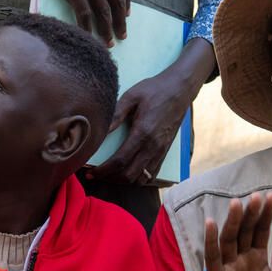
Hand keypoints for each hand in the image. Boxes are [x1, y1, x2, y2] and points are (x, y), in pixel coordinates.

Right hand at [21, 0, 129, 44]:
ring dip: (107, 29)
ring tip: (108, 42)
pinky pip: (84, 13)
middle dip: (120, 21)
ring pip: (103, 10)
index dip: (125, 3)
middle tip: (122, 35)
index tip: (126, 15)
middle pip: (117, 1)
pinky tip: (88, 36)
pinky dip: (87, 27)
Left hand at [91, 39, 214, 184]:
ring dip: (123, 181)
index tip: (91, 173)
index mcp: (143, 133)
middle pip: (129, 175)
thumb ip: (116, 114)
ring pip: (141, 178)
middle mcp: (153, 146)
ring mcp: (161, 151)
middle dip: (110, 179)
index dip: (103, 171)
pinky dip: (138, 179)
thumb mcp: (132, 96)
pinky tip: (127, 174)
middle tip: (96, 176)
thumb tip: (100, 131)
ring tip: (109, 175)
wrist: (180, 89)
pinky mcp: (165, 151)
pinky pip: (152, 174)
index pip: (120, 161)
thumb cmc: (155, 90)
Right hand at [205, 192, 271, 270]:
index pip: (260, 231)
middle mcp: (241, 258)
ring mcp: (228, 267)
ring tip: (238, 204)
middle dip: (251, 214)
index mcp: (257, 257)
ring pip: (230, 240)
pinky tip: (210, 223)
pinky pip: (213, 257)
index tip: (271, 196)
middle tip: (257, 196)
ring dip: (233, 222)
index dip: (265, 215)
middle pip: (245, 231)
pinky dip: (211, 241)